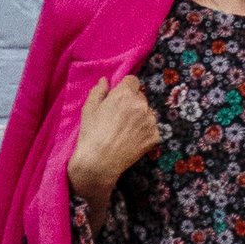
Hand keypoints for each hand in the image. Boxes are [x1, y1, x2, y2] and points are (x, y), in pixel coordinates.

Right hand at [66, 73, 159, 220]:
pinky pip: (152, 128)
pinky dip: (144, 132)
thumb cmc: (91, 134)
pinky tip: (132, 140)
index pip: (132, 81)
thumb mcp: (89, 108)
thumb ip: (98, 91)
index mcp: (125, 94)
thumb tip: (105, 80)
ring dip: (140, 117)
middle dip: (132, 103)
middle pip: (140, 97)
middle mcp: (141, 104)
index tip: (119, 98)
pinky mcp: (155, 136)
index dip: (125, 88)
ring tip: (125, 130)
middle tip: (120, 117)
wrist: (99, 162)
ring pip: (147, 112)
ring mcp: (150, 121)